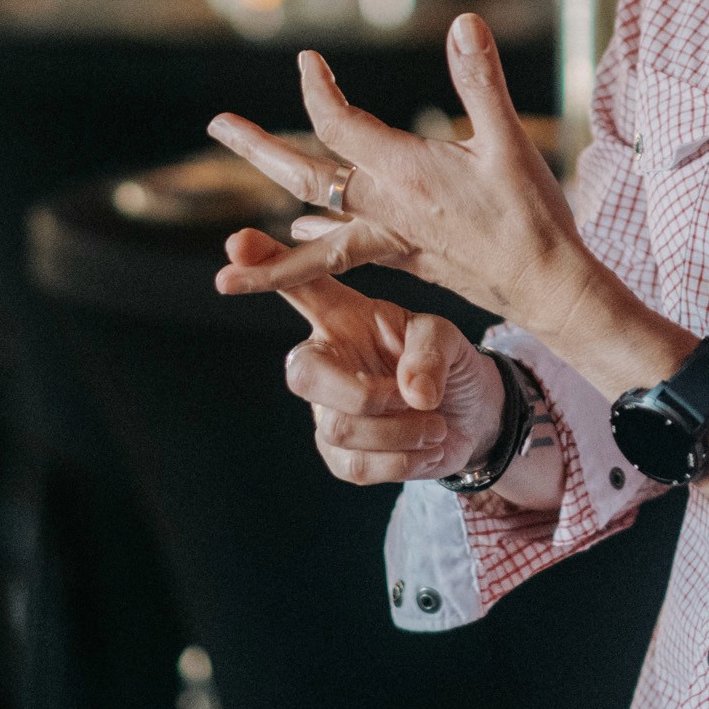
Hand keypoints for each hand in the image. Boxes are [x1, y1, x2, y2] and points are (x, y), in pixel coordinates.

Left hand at [204, 14, 598, 341]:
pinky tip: (302, 230)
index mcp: (403, 172)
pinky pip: (346, 251)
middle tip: (216, 124)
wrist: (549, 287)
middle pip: (305, 178)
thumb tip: (464, 21)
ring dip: (270, 239)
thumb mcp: (508, 139)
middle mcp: (385, 209)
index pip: (337, 124)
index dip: (317, 89)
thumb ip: (481, 79)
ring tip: (229, 251)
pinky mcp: (407, 260)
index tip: (307, 61)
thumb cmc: (532, 215)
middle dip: (258, 149)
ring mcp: (392, 240)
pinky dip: (316, 241)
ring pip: (316, 233)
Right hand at [246, 258, 503, 485]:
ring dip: (399, 431)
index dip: (266, 265)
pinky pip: (355, 466)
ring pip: (339, 427)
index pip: (300, 287)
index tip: (237, 242)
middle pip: (302, 373)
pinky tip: (424, 446)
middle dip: (360, 394)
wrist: (472, 418)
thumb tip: (415, 394)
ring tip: (435, 423)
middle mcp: (326, 360)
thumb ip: (430, 353)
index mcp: (343, 318)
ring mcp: (326, 410)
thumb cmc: (447, 364)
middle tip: (410, 396)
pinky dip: (400, 461)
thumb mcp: (448, 340)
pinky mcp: (340, 455)